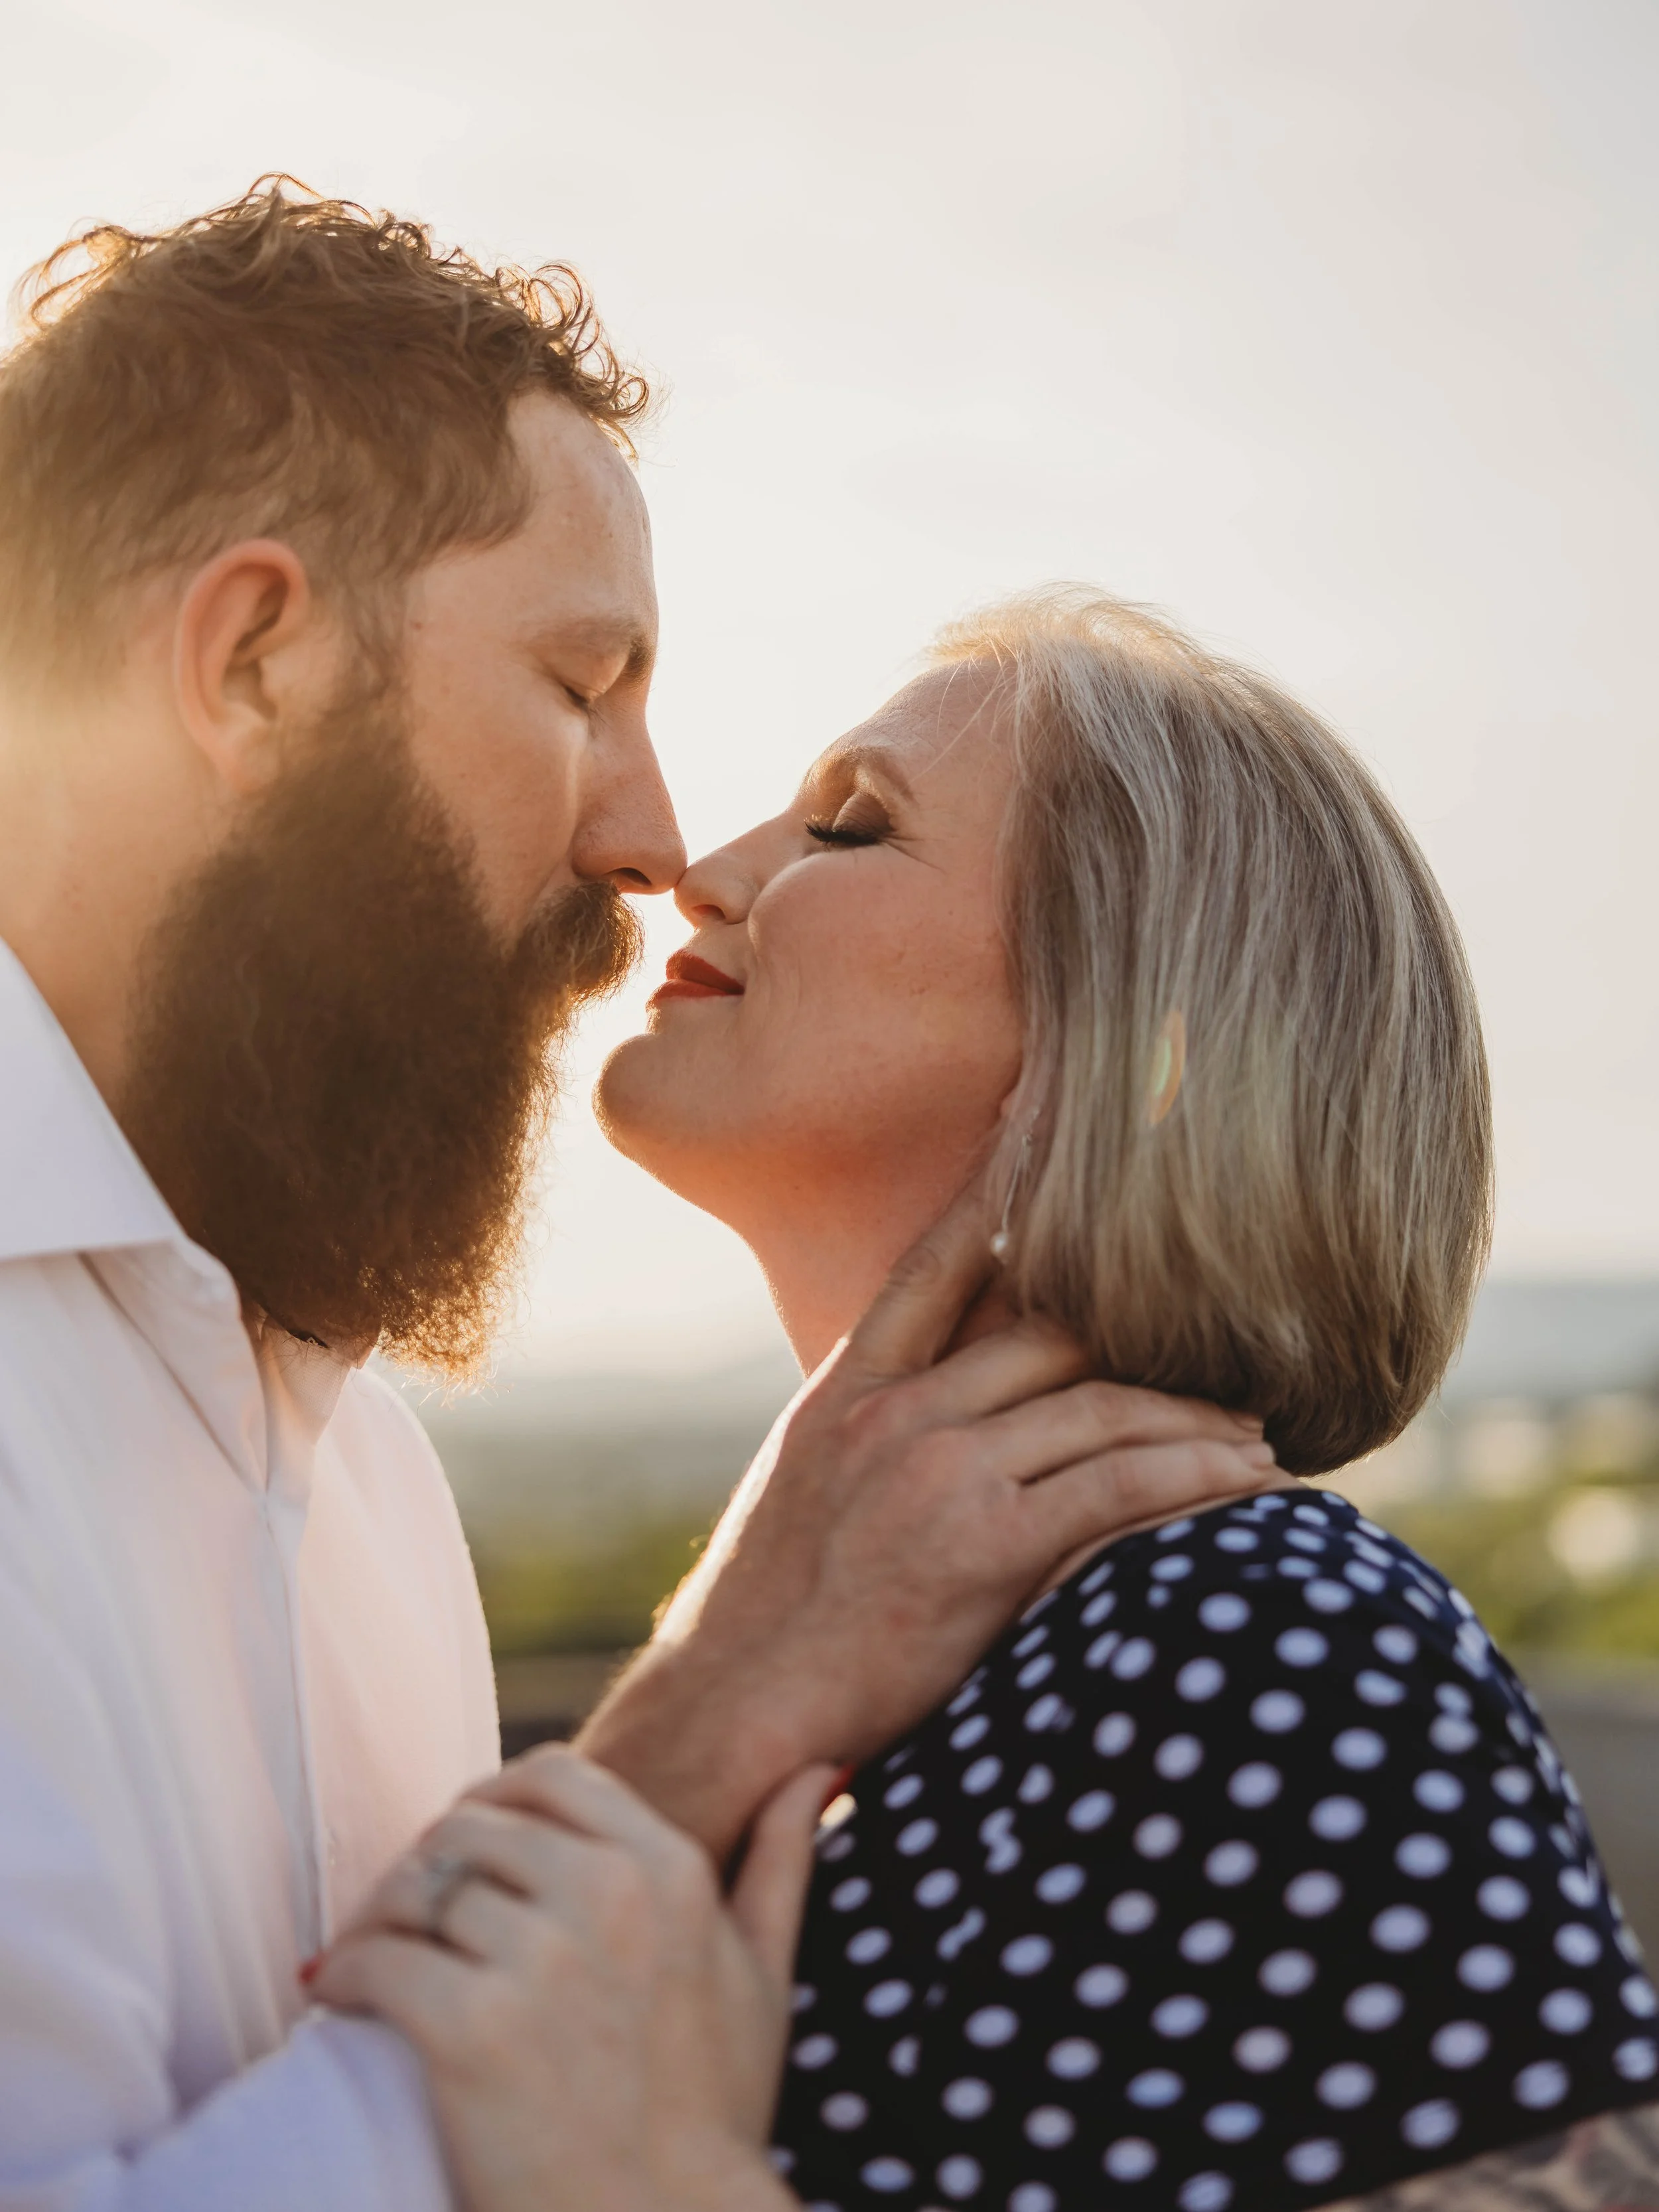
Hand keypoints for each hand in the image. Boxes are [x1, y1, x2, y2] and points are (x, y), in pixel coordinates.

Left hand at [310, 1747, 828, 2211]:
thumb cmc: (714, 2119)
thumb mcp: (763, 1977)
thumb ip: (782, 1861)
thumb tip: (814, 1770)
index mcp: (671, 1868)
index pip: (550, 1774)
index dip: (494, 1799)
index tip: (468, 1846)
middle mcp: (608, 1893)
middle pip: (473, 1824)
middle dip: (429, 1860)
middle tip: (403, 1909)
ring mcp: (540, 1958)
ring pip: (419, 1885)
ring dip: (379, 1917)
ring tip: (365, 1951)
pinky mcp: (471, 2028)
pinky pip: (378, 1960)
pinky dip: (343, 1973)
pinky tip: (336, 1992)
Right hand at [579, 1175, 1276, 1859]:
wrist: (733, 1711)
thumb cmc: (774, 1618)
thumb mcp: (803, 1492)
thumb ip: (873, 1430)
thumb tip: (950, 1402)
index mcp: (845, 1392)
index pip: (931, 1265)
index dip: (992, 1192)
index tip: (1043, 1121)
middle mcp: (895, 1413)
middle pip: (1050, 1332)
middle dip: (1147, 1332)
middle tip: (1229, 1340)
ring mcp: (939, 1473)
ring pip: (1100, 1408)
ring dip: (1194, 1418)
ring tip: (1256, 1436)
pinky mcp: (983, 1546)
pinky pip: (1118, 1491)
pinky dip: (1193, 1480)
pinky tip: (1247, 1483)